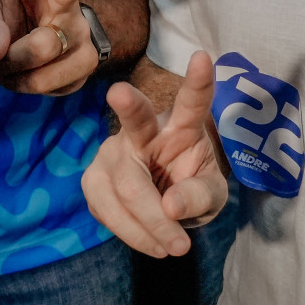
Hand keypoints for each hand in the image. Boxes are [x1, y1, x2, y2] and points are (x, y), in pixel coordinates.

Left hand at [0, 0, 96, 94]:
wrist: (48, 50)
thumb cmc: (15, 21)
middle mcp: (63, 0)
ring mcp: (79, 32)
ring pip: (44, 51)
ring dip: (12, 65)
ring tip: (2, 64)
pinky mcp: (86, 64)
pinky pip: (45, 83)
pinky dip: (22, 84)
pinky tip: (20, 76)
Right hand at [82, 51, 227, 256]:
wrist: (163, 205)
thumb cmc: (190, 186)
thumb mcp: (211, 194)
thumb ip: (199, 196)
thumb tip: (170, 206)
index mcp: (180, 126)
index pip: (191, 103)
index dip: (198, 82)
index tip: (202, 56)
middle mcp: (143, 131)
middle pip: (135, 121)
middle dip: (127, 106)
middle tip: (120, 93)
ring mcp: (113, 151)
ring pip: (124, 184)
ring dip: (149, 223)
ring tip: (176, 247)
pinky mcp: (93, 179)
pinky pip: (106, 209)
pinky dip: (132, 233)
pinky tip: (151, 242)